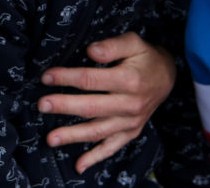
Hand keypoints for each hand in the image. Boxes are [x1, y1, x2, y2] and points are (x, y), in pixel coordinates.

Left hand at [37, 32, 175, 173]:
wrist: (167, 77)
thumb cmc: (145, 57)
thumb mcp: (133, 43)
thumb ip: (112, 46)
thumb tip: (91, 51)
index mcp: (129, 80)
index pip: (91, 80)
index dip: (67, 78)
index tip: (46, 77)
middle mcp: (130, 104)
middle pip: (91, 107)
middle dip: (64, 106)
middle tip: (42, 105)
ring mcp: (130, 121)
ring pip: (98, 131)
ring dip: (73, 136)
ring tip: (51, 138)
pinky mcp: (131, 132)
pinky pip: (112, 147)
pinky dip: (95, 157)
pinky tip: (79, 165)